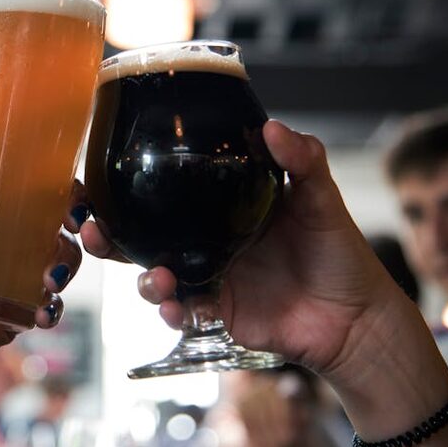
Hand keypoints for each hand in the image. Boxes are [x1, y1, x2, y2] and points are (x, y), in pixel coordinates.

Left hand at [0, 115, 84, 399]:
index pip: (26, 189)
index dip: (55, 184)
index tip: (69, 184)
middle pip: (54, 225)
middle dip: (74, 225)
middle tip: (74, 228)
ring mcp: (6, 282)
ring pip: (59, 265)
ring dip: (66, 266)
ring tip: (50, 277)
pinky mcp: (10, 318)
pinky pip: (46, 310)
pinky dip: (52, 308)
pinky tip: (41, 310)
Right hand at [83, 120, 447, 441]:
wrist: (356, 319)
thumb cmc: (339, 253)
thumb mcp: (320, 198)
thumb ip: (301, 160)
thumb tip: (272, 127)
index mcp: (220, 207)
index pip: (164, 193)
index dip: (126, 189)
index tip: (95, 180)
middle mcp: (206, 240)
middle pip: (143, 236)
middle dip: (108, 236)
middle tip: (91, 230)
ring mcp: (208, 276)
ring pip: (153, 274)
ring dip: (142, 278)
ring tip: (155, 279)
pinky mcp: (216, 310)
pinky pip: (182, 309)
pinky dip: (172, 311)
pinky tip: (177, 308)